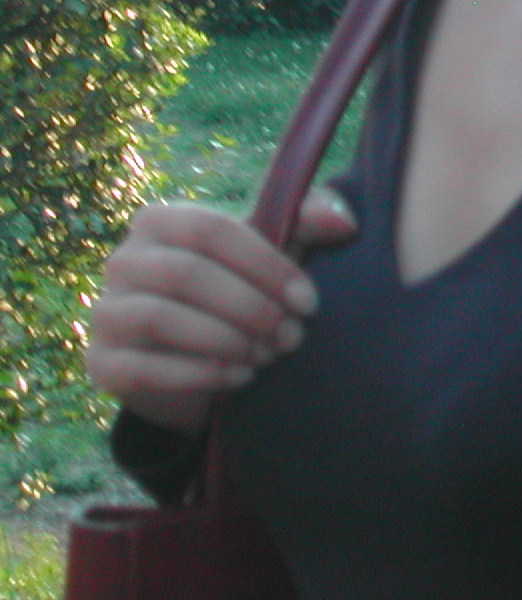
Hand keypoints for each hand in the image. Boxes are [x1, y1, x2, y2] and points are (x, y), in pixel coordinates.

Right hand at [86, 189, 357, 433]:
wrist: (201, 360)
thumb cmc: (244, 288)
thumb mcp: (278, 251)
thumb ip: (312, 222)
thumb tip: (342, 222)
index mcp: (162, 221)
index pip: (214, 230)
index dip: (266, 265)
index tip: (309, 302)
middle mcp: (124, 260)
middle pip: (186, 274)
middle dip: (249, 308)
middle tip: (292, 336)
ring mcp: (106, 311)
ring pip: (160, 317)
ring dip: (224, 339)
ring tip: (268, 356)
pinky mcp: (101, 362)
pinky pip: (141, 367)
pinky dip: (198, 373)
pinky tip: (239, 377)